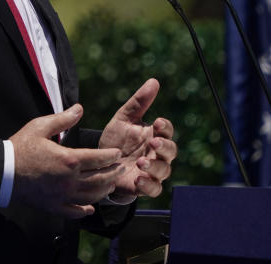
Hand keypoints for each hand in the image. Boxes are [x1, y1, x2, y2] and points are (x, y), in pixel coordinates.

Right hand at [10, 104, 123, 218]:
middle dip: (113, 173)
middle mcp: (70, 180)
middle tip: (119, 168)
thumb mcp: (40, 126)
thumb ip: (63, 119)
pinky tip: (90, 208)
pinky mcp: (54, 206)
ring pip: (92, 196)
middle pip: (100, 179)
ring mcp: (63, 195)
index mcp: (69, 159)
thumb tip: (80, 108)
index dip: (111, 155)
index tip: (117, 153)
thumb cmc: (21, 147)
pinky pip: (75, 211)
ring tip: (110, 185)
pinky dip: (85, 210)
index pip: (99, 158)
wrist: (3, 171)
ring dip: (104, 190)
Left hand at [99, 78, 176, 203]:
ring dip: (155, 166)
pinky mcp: (142, 186)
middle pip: (171, 151)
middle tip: (153, 141)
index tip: (156, 122)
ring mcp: (151, 171)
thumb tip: (154, 81)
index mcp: (153, 135)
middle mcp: (156, 154)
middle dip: (164, 146)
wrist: (100, 163)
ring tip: (141, 161)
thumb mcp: (123, 119)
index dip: (164, 127)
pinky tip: (138, 178)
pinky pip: (154, 189)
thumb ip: (138, 103)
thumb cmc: (116, 140)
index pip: (166, 130)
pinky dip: (149, 185)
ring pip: (164, 171)